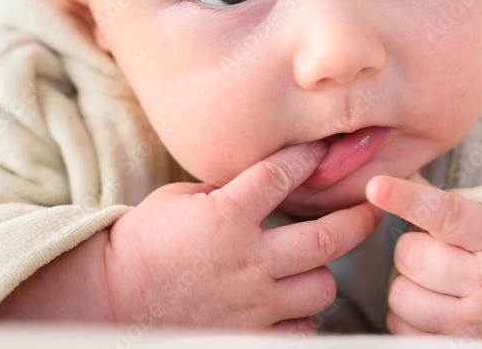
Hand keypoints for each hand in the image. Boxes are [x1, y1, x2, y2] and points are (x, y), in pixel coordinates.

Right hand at [105, 141, 380, 332]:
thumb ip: (227, 190)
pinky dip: (304, 317)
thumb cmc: (140, 244)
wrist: (110, 301)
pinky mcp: (249, 334)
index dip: (310, 158)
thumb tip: (265, 182)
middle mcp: (249, 259)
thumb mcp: (180, 199)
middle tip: (371, 208)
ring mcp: (253, 303)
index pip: (284, 175)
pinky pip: (302, 330)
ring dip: (324, 271)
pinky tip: (294, 303)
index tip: (326, 151)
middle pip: (329, 236)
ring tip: (318, 262)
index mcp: (227, 215)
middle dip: (359, 218)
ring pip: (322, 286)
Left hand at [365, 173, 481, 339]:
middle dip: (412, 248)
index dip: (408, 199)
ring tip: (435, 281)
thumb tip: (384, 183)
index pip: (447, 215)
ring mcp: (474, 324)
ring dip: (406, 283)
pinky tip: (432, 306)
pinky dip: (406, 315)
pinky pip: (400, 328)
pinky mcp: (458, 348)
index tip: (376, 186)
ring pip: (400, 295)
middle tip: (435, 251)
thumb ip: (440, 203)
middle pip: (412, 256)